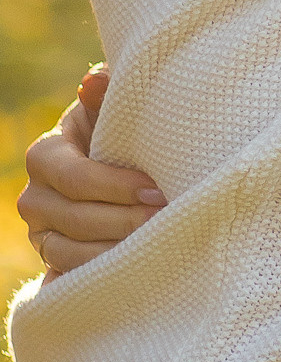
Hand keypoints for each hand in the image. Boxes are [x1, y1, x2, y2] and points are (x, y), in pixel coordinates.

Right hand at [16, 69, 163, 278]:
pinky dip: (101, 277)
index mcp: (44, 156)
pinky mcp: (56, 263)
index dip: (115, 187)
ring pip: (71, 253)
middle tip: (166, 219)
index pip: (74, 178)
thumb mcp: (117, 107)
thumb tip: (93, 83)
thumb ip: (108, 90)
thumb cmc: (123, 131)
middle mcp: (34, 199)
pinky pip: (72, 278)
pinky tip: (136, 272)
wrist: (123, 166)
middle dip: (125, 221)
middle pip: (76, 219)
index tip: (157, 189)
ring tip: (158, 244)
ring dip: (116, 252)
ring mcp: (41, 235)